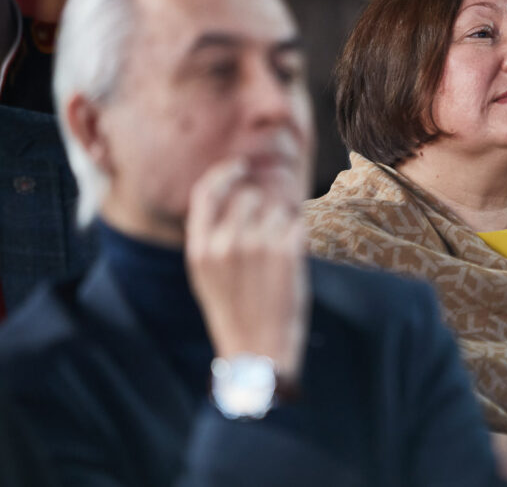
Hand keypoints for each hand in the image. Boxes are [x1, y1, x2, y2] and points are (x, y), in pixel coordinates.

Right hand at [185, 158, 309, 383]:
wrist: (258, 350)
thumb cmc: (236, 312)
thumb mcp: (208, 276)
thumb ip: (213, 237)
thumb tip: (234, 195)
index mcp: (198, 249)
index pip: (205, 192)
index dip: (223, 173)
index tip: (240, 166)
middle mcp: (224, 243)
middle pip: (247, 196)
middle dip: (262, 206)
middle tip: (269, 229)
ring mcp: (256, 245)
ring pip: (276, 208)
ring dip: (282, 222)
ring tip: (279, 254)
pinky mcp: (286, 251)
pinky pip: (297, 222)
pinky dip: (299, 233)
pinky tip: (292, 256)